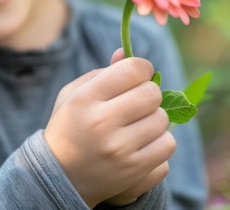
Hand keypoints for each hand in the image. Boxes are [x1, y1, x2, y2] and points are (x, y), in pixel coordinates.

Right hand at [44, 51, 175, 207]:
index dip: (141, 68)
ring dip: (155, 118)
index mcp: (86, 98)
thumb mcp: (74, 95)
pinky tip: (144, 141)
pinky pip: (168, 144)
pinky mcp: (134, 170)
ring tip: (138, 123)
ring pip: (163, 119)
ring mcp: (119, 149)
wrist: (61, 176)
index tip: (138, 76)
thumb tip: (125, 53)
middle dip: (149, 93)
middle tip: (138, 101)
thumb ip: (101, 73)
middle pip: (152, 93)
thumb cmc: (69, 126)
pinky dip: (160, 141)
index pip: (133, 69)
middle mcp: (102, 122)